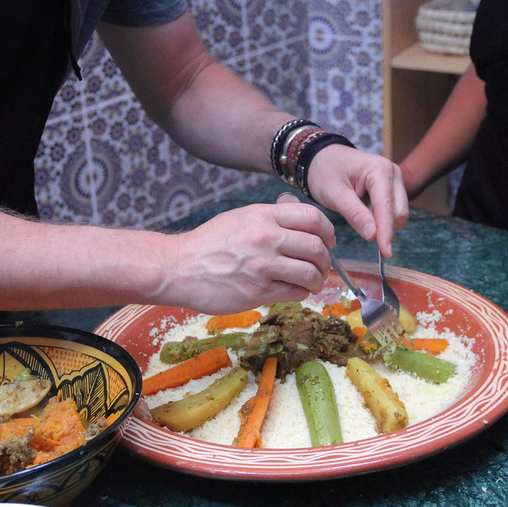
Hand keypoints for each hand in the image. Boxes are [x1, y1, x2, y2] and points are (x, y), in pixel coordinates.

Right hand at [166, 201, 334, 313]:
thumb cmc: (208, 244)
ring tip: (312, 283)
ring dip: (317, 280)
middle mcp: (267, 237)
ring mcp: (263, 265)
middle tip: (322, 267)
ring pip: (310, 272)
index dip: (328, 232)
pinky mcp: (258, 290)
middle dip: (325, 260)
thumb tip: (296, 213)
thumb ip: (269, 217)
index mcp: (264, 216)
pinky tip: (296, 291)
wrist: (178, 268)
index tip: (329, 242)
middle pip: (317, 247)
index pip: (313, 218)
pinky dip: (302, 293)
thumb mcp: (240, 217)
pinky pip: (295, 292)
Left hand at [306, 145, 408, 257]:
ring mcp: (394, 179)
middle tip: (360, 230)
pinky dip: (380, 217)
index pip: (387, 207)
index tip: (386, 253)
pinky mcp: (392, 187)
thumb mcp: (335, 194)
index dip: (386, 231)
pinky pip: (393, 209)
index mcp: (379, 170)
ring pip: (398, 212)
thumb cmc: (325, 172)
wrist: (322, 158)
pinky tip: (364, 212)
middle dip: (385, 227)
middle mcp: (393, 172)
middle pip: (399, 212)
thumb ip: (355, 215)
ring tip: (357, 213)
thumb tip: (374, 236)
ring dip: (382, 222)